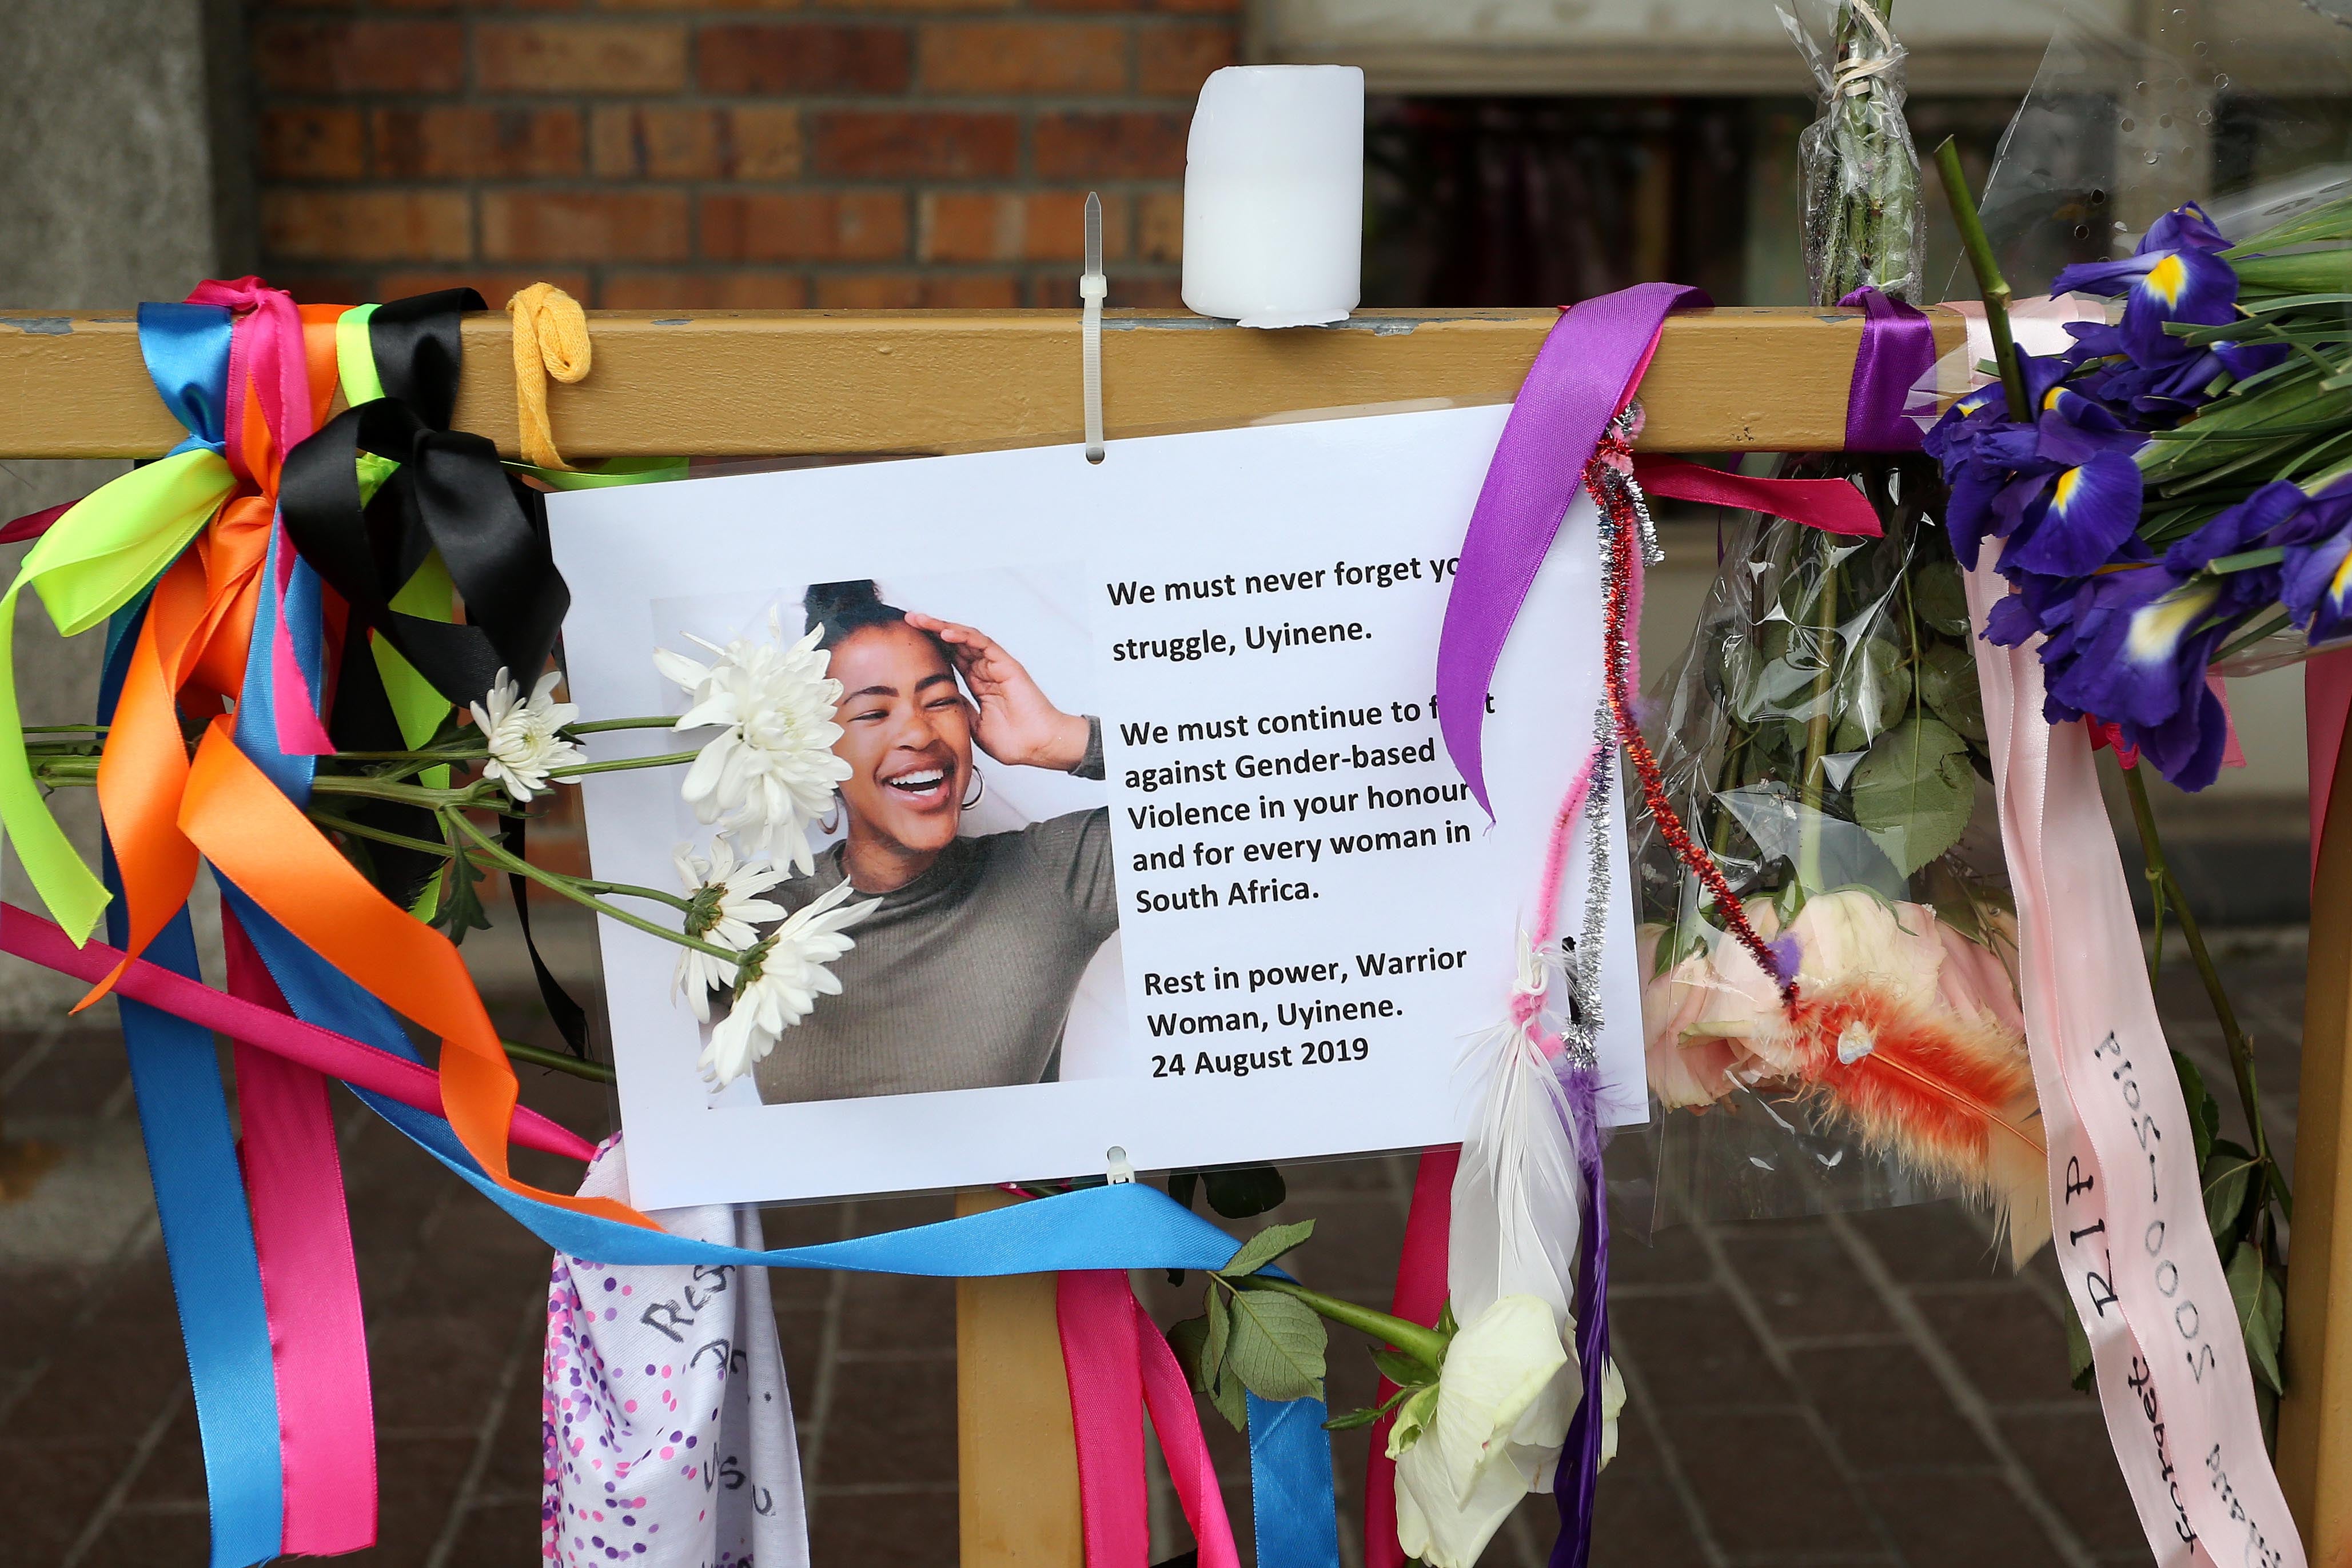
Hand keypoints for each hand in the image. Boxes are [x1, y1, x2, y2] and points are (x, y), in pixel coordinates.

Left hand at [904, 613, 1090, 770]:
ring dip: (942, 627)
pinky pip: (983, 644)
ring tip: (920, 619)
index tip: (909, 640)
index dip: (931, 647)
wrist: (1037, 746)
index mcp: (979, 683)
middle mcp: (986, 670)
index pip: (951, 658)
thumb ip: (960, 708)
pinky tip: (945, 631)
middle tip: (909, 619)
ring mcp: (996, 665)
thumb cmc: (1014, 741)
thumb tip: (937, 698)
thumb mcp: (974, 726)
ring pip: (966, 638)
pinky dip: (964, 636)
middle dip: (931, 630)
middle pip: (955, 643)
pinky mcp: (1006, 664)